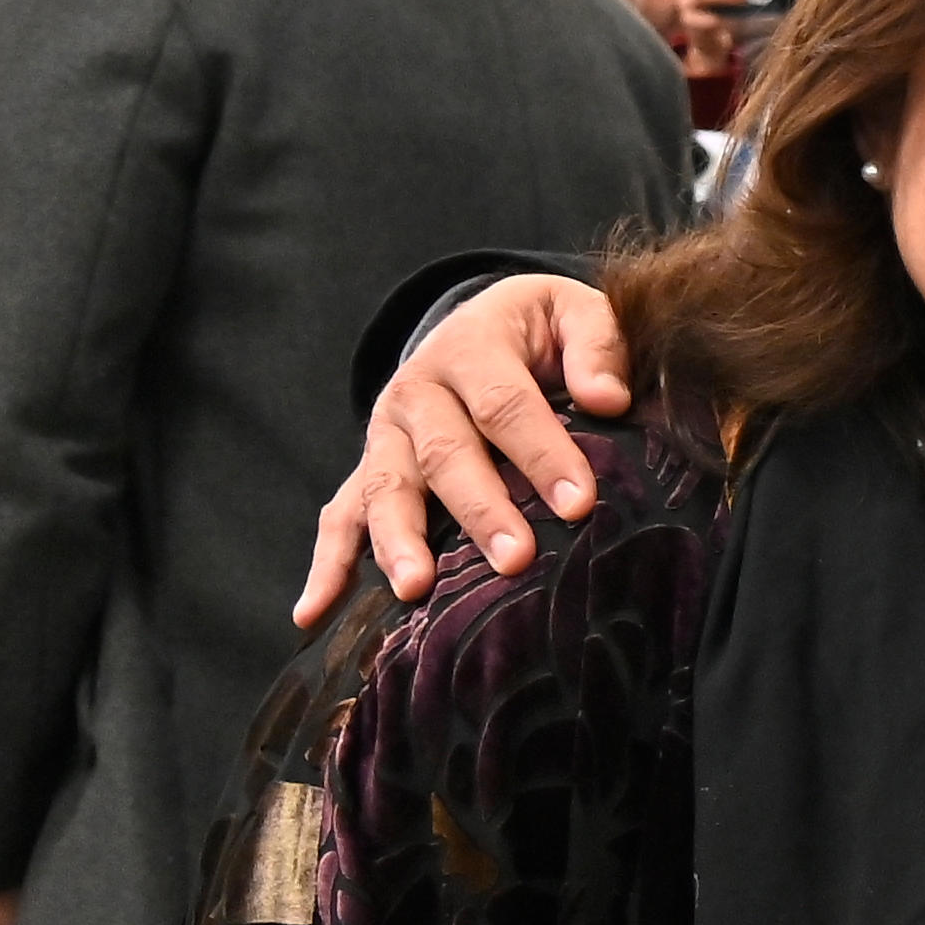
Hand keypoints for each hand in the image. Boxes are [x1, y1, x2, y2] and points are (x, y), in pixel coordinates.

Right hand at [293, 274, 626, 623]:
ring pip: (385, 489)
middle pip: (444, 454)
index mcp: (470, 348)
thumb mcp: (574, 313)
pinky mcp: (370, 469)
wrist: (481, 324)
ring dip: (399, 540)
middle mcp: (417, 393)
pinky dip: (327, 564)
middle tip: (515, 558)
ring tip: (416, 587)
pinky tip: (315, 611)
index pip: (504, 404)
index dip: (541, 453)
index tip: (578, 503)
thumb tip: (609, 397)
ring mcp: (386, 436)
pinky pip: (340, 516)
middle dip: (480, 509)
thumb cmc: (542, 332)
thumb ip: (596, 345)